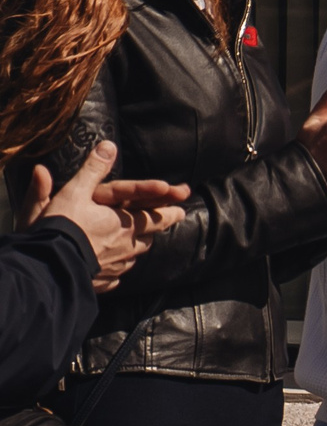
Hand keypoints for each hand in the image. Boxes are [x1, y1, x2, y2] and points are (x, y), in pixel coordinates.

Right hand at [26, 141, 190, 290]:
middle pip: (150, 235)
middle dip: (159, 226)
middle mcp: (127, 245)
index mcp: (124, 223)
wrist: (47, 266)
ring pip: (136, 254)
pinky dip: (118, 266)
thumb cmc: (60, 227)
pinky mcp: (104, 281)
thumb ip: (93, 169)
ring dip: (139, 245)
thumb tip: (108, 145)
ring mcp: (117, 265)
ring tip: (140, 240)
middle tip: (170, 220)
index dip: (170, 211)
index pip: (155, 216)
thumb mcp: (74, 192)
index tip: (181, 209)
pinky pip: (117, 273)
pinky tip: (115, 265)